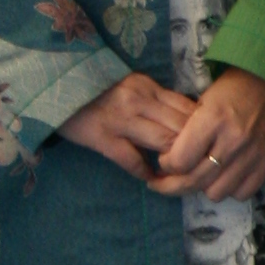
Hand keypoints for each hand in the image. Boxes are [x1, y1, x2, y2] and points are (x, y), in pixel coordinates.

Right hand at [57, 72, 191, 183]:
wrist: (55, 86)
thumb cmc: (97, 89)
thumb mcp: (132, 85)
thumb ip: (157, 100)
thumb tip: (190, 119)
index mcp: (148, 86)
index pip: (189, 108)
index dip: (204, 129)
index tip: (209, 144)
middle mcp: (139, 100)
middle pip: (183, 127)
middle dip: (196, 149)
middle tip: (200, 166)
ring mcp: (120, 120)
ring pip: (165, 142)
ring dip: (176, 163)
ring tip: (178, 173)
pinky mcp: (101, 137)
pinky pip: (131, 159)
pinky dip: (145, 172)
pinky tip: (151, 178)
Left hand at [152, 66, 264, 206]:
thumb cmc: (233, 88)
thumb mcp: (203, 101)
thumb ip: (187, 132)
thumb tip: (170, 160)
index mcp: (213, 120)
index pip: (180, 161)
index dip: (166, 164)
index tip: (165, 160)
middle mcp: (233, 141)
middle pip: (194, 181)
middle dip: (172, 184)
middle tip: (165, 181)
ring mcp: (252, 155)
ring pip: (216, 193)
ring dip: (204, 187)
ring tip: (201, 175)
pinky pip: (242, 193)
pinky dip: (230, 189)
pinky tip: (224, 176)